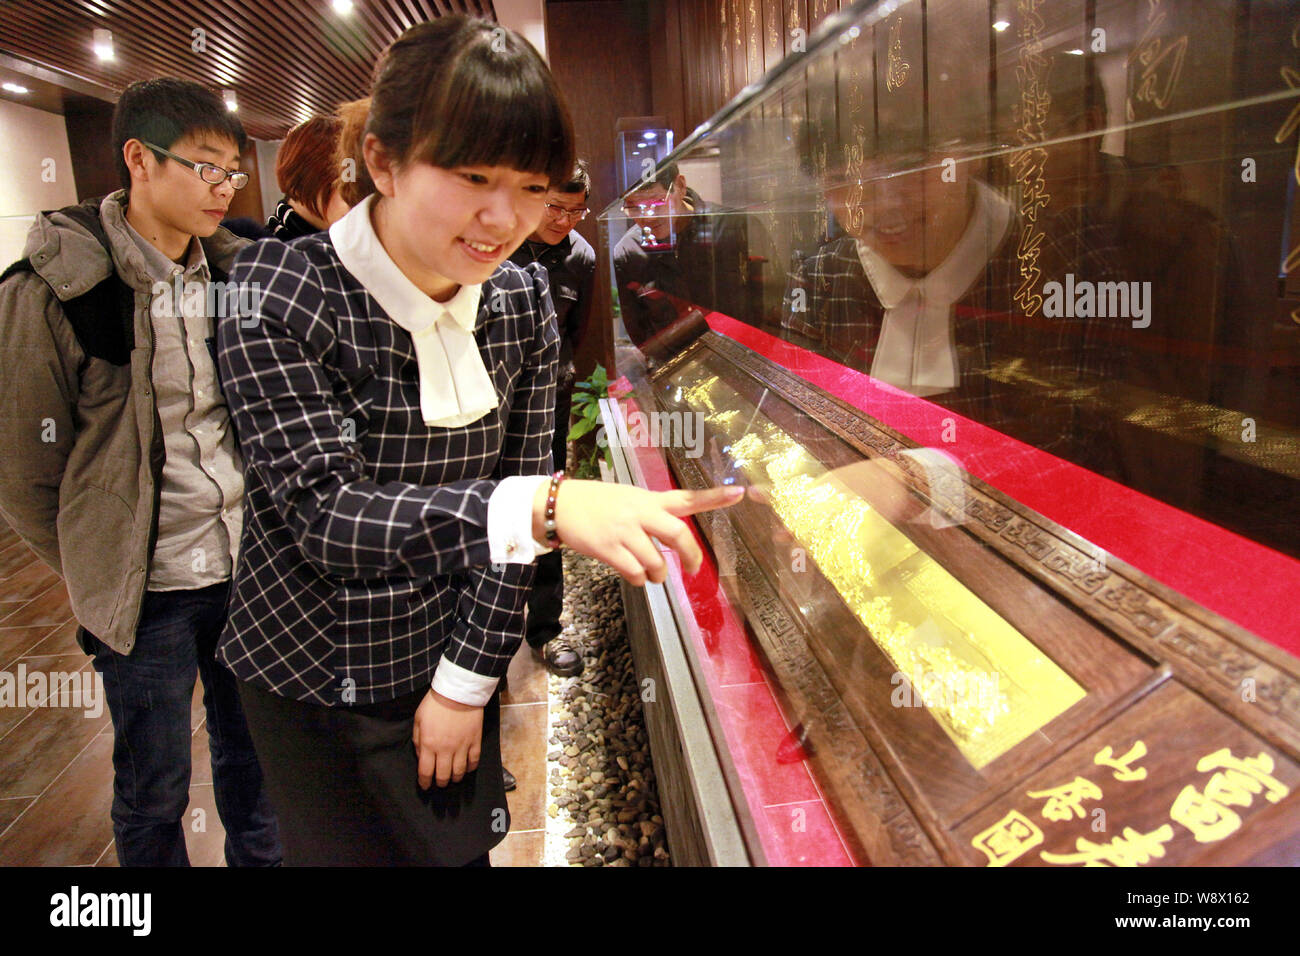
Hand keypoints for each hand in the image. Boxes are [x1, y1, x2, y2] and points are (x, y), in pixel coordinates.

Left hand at [412, 689, 483, 789]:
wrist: (458, 692)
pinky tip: (466, 768)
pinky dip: (470, 768)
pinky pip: (473, 761)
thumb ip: (417, 740)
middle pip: (443, 776)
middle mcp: (445, 749)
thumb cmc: (435, 704)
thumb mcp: (418, 719)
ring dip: (455, 778)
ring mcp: (461, 746)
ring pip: (459, 772)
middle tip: (439, 782)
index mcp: (428, 744)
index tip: (425, 785)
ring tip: (453, 778)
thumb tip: (420, 755)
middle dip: (440, 783)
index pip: (425, 772)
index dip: (424, 782)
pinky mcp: (474, 741)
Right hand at [534, 480, 744, 585]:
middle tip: (693, 568)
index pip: (687, 496)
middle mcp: (640, 512)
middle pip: (679, 534)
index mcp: (648, 498)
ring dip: (658, 575)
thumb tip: (672, 542)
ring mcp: (625, 531)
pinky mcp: (609, 549)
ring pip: (656, 562)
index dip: (715, 497)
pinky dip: (639, 580)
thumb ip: (651, 514)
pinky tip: (634, 575)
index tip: (740, 492)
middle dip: (691, 556)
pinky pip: (635, 573)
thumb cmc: (596, 504)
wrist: (559, 505)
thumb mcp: (628, 498)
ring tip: (653, 575)